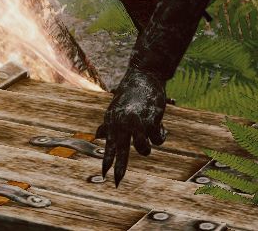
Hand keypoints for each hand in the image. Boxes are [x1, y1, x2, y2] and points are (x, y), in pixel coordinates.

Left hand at [96, 69, 166, 186]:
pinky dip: (160, 135)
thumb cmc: (129, 94)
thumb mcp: (115, 109)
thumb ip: (108, 125)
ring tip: (151, 134)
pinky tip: (160, 125)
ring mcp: (137, 122)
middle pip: (122, 151)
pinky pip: (157, 139)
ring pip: (144, 148)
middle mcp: (123, 123)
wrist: (144, 77)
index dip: (107, 160)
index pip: (110, 145)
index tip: (104, 174)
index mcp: (113, 122)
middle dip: (121, 167)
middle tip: (117, 181)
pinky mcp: (151, 120)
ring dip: (148, 146)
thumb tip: (97, 135)